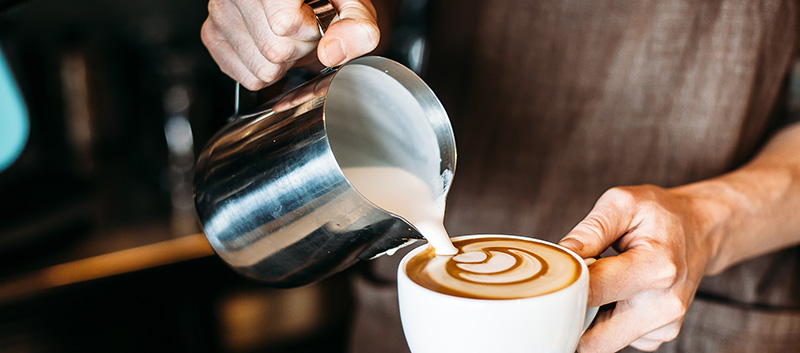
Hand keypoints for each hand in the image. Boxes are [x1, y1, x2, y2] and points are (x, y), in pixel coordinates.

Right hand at [201, 0, 379, 89]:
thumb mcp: (352, 4)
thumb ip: (356, 25)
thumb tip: (333, 52)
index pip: (284, 23)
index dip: (310, 31)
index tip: (315, 21)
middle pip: (273, 51)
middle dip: (298, 49)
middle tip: (303, 31)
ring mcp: (219, 12)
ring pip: (260, 69)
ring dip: (282, 62)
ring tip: (287, 37)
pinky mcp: (212, 34)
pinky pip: (245, 78)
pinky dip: (265, 70)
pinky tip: (270, 46)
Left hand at [558, 185, 721, 351]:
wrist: (701, 230)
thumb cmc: (660, 214)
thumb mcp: (623, 204)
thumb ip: (590, 230)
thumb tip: (562, 256)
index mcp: (657, 268)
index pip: (593, 292)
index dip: (566, 286)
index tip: (558, 274)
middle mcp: (665, 305)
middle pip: (594, 338)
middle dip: (573, 314)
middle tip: (574, 284)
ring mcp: (665, 326)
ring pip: (601, 342)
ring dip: (590, 318)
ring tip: (604, 283)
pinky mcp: (659, 336)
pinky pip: (615, 339)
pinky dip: (606, 321)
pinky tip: (618, 294)